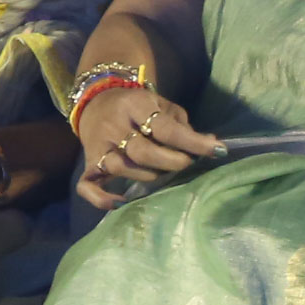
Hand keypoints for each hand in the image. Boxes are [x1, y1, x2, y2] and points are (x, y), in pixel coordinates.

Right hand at [72, 79, 225, 208]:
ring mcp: (97, 146)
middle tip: (188, 164)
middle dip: (171, 162)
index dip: (192, 141)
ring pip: (121, 168)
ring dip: (148, 176)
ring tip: (164, 173)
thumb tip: (212, 144)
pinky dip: (101, 199)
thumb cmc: (139, 108)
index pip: (164, 127)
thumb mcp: (162, 106)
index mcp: (134, 105)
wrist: (97, 100)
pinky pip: (87, 186)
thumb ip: (183, 126)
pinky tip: (120, 203)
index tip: (217, 151)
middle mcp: (113, 126)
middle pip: (142, 151)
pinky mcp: (88, 164)